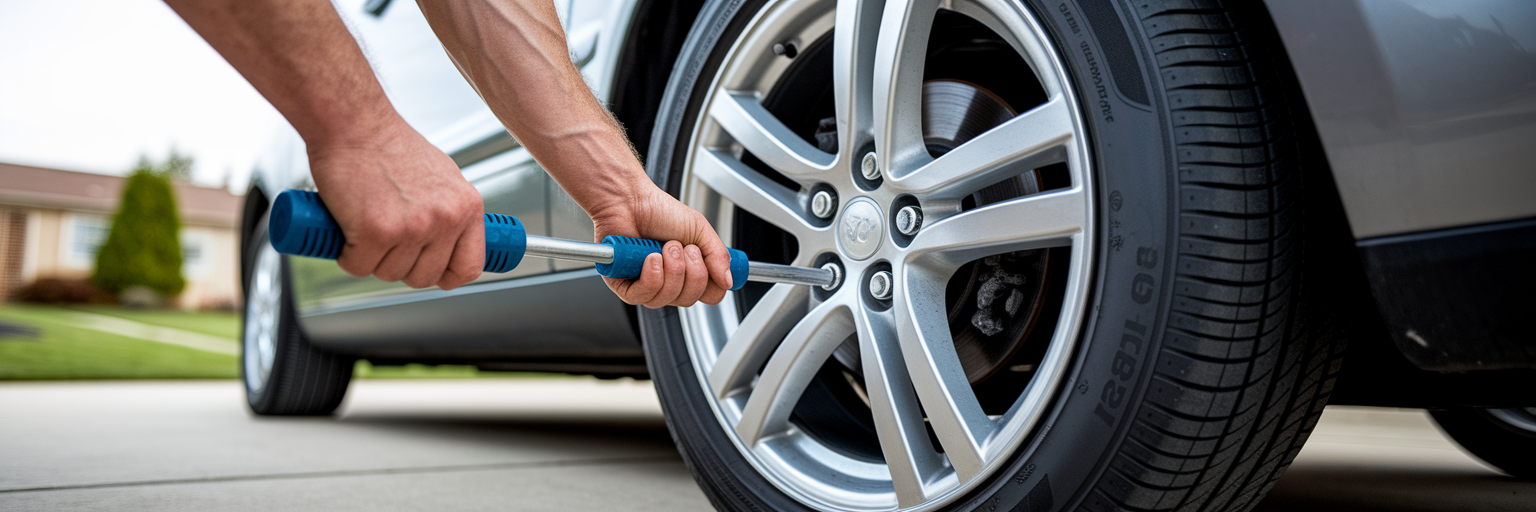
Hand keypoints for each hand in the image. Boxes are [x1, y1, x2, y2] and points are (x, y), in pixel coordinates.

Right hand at [309, 123, 484, 289]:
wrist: (355, 123)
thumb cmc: (390, 145)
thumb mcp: (441, 177)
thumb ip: (450, 210)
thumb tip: (452, 241)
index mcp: (466, 206)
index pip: (469, 266)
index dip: (447, 276)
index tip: (433, 272)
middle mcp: (445, 218)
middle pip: (424, 277)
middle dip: (400, 265)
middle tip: (385, 242)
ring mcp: (413, 227)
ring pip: (389, 273)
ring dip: (371, 258)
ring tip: (365, 225)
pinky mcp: (376, 231)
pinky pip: (359, 267)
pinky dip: (347, 255)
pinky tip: (348, 230)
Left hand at [590, 186, 731, 307]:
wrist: (629, 199)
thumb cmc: (658, 210)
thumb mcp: (699, 229)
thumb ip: (718, 255)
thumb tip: (729, 281)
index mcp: (688, 270)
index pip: (709, 295)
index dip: (711, 284)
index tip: (709, 265)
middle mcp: (669, 281)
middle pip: (690, 299)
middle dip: (690, 271)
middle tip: (682, 247)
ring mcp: (647, 285)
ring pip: (667, 299)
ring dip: (670, 269)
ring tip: (664, 248)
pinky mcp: (624, 286)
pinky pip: (643, 296)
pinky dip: (651, 276)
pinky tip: (650, 258)